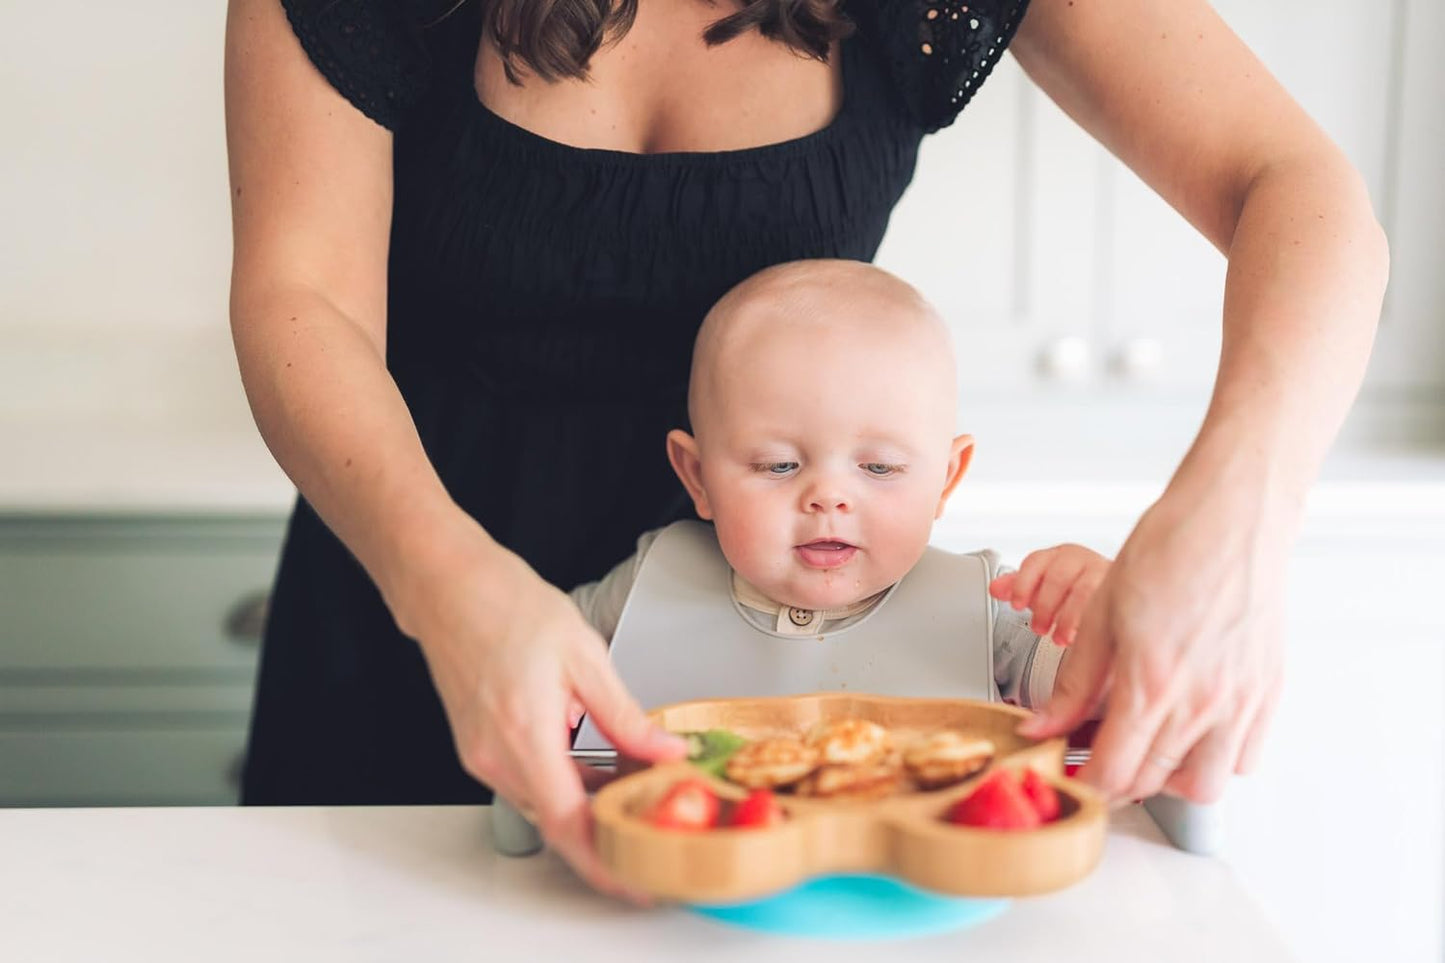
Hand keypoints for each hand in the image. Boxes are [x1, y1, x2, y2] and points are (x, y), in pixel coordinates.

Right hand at [385, 524, 687, 900]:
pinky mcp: (479, 748)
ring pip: (545, 803)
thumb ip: (625, 716)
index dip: (605, 861)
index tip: (637, 878)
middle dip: (607, 832)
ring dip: (588, 805)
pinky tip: (595, 764)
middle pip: (559, 820)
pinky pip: (529, 782)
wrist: (449, 587)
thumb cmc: (507, 605)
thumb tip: (663, 752)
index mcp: (526, 733)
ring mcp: (483, 755)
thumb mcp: (585, 655)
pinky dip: (565, 784)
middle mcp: (496, 755)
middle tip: (655, 824)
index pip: (568, 824)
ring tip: (634, 786)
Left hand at [989, 543, 1110, 645]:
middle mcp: (1080, 560)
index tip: (1016, 605)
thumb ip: (1017, 586)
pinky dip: (1088, 621)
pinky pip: (1104, 605)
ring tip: (1060, 638)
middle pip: (1057, 577)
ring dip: (1067, 618)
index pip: (1036, 562)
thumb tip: (994, 588)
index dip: (1023, 583)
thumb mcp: (1041, 585)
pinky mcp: (1119, 591)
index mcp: (1057, 555)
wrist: (1110, 594)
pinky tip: (1081, 635)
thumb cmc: (1071, 588)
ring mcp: (1101, 573)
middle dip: (1044, 606)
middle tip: (1038, 628)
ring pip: (1082, 591)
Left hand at [1017, 489, 1287, 805]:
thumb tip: (1042, 722)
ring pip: (1206, 784)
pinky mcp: (1268, 691)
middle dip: (1119, 782)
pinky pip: (1245, 757)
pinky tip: (1192, 733)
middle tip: (1099, 761)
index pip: (1114, 770)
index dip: (1084, 783)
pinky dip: (1216, 760)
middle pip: (1154, 783)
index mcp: (1153, 684)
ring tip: (1147, 752)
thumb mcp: (1101, 615)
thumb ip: (1073, 682)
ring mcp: (1241, 701)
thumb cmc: (1169, 552)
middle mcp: (1203, 702)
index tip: (1071, 775)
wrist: (1228, 518)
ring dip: (1171, 781)